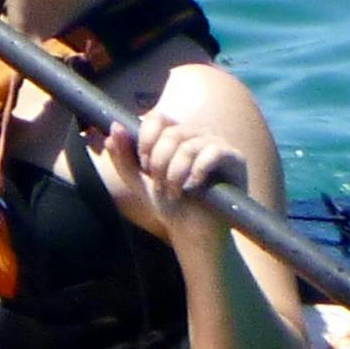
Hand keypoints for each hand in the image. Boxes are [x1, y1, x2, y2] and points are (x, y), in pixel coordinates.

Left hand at [93, 99, 252, 241]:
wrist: (192, 231)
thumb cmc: (167, 203)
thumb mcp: (138, 180)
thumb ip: (122, 156)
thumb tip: (115, 128)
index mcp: (173, 133)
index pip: (156, 117)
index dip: (145, 140)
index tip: (144, 166)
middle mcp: (195, 133)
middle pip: (171, 133)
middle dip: (159, 164)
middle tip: (160, 185)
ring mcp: (216, 144)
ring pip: (188, 146)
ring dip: (175, 174)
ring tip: (174, 192)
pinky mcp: (234, 159)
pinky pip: (214, 152)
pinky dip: (197, 172)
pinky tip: (193, 187)